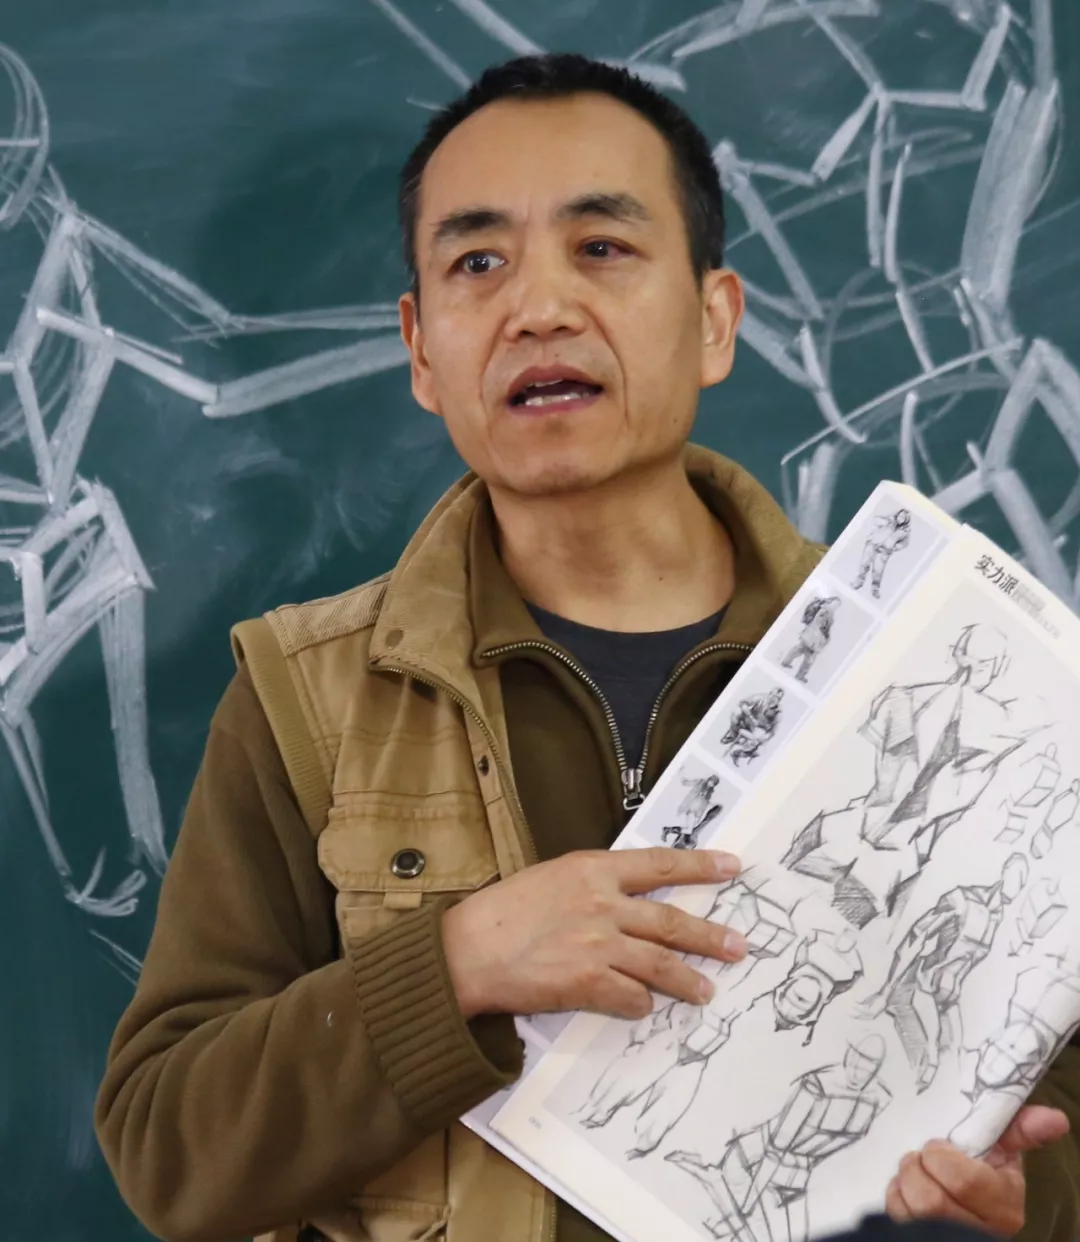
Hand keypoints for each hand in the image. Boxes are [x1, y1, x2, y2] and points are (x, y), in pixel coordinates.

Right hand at [441, 847, 745, 1020]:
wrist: (468, 950)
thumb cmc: (503, 910)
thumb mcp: (552, 876)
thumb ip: (594, 883)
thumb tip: (629, 897)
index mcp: (593, 868)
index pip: (660, 865)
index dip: (700, 866)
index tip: (732, 868)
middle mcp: (603, 903)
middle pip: (671, 921)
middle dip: (709, 936)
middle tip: (738, 946)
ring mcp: (598, 945)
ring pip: (660, 964)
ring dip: (688, 980)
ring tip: (707, 990)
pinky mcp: (588, 983)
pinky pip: (631, 998)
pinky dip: (641, 1005)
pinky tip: (644, 1008)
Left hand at [885, 1105, 1069, 1236]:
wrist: (968, 1204)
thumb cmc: (986, 1171)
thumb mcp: (1004, 1150)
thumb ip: (1020, 1129)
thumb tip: (1056, 1118)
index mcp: (1004, 1204)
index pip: (963, 1181)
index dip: (940, 1158)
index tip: (936, 1145)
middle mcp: (982, 1230)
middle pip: (932, 1201)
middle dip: (916, 1169)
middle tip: (919, 1157)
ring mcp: (952, 1238)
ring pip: (913, 1213)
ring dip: (903, 1183)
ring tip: (912, 1171)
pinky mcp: (927, 1238)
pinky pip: (899, 1219)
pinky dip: (895, 1199)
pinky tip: (905, 1191)